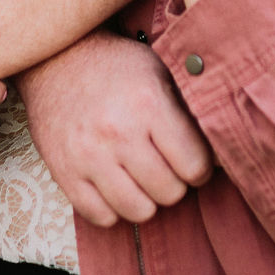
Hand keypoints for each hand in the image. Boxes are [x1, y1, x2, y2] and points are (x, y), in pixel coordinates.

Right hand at [16, 30, 212, 226]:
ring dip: (147, 199)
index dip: (201, 168)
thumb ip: (188, 113)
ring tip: (143, 178)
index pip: (194, 165)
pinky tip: (116, 185)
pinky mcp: (63, 172)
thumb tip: (220, 157)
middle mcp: (117, 132)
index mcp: (148, 104)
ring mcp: (87, 155)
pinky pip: (101, 216)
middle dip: (176, 183)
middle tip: (168, 168)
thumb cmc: (115, 65)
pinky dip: (114, 208)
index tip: (195, 162)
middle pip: (169, 192)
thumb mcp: (159, 72)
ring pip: (139, 211)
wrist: (54, 58)